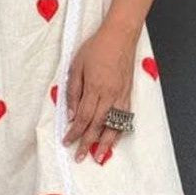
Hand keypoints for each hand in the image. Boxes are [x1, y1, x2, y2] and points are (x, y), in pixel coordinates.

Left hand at [63, 18, 137, 163]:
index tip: (67, 142)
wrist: (120, 36)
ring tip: (99, 157)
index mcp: (94, 88)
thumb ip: (73, 91)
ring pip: (113, 125)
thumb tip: (70, 114)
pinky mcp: (128, 95)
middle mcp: (109, 95)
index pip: (82, 117)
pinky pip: (124, 118)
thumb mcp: (76, 66)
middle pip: (97, 125)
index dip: (74, 132)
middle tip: (80, 158)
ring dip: (105, 144)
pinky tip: (114, 140)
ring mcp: (121, 96)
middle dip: (87, 143)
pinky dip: (118, 132)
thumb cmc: (96, 48)